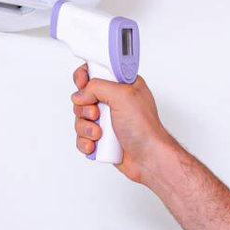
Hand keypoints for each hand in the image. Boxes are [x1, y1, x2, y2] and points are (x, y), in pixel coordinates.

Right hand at [70, 65, 170, 183]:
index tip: (82, 84)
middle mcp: (114, 101)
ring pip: (80, 118)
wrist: (148, 158)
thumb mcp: (123, 95)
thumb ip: (97, 86)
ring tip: (100, 134)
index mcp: (122, 85)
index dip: (85, 77)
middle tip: (97, 114)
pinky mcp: (102, 138)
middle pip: (83, 97)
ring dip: (86, 128)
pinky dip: (86, 142)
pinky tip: (96, 145)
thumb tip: (81, 94)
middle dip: (85, 108)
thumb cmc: (145, 128)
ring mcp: (107, 120)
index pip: (96, 72)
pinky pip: (82, 136)